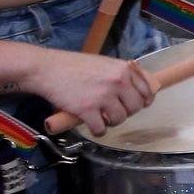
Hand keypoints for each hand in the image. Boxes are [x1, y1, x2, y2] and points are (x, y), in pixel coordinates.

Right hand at [27, 49, 155, 137]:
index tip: (136, 105)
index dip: (143, 101)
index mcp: (124, 69)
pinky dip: (98, 131)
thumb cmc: (72, 66)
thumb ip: (120, 74)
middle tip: (114, 111)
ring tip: (102, 117)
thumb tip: (135, 89)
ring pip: (120, 119)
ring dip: (111, 122)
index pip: (147, 91)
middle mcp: (118, 82)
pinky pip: (101, 129)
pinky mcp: (87, 110)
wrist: (46, 69)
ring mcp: (103, 96)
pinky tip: (93, 126)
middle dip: (126, 112)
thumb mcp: (104, 63)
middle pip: (136, 107)